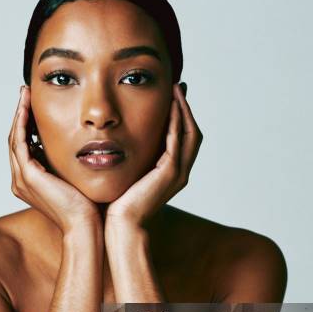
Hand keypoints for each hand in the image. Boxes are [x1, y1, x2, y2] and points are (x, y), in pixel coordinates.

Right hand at [9, 85, 101, 233]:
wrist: (85, 224)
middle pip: (15, 139)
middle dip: (20, 114)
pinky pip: (20, 143)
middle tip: (25, 92)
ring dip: (19, 114)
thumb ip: (67, 161)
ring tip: (25, 94)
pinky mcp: (29, 176)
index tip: (33, 103)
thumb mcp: (73, 176)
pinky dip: (21, 124)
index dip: (26, 123)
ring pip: (14, 138)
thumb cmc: (86, 205)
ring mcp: (22, 179)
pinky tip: (27, 108)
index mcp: (30, 181)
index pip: (24, 145)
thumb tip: (79, 143)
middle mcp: (21, 180)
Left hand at [105, 83, 202, 228]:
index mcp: (172, 172)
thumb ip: (133, 157)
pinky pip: (177, 143)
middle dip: (186, 108)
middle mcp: (180, 172)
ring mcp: (178, 174)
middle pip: (192, 132)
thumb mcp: (129, 173)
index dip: (181, 115)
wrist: (121, 225)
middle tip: (179, 86)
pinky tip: (170, 107)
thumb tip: (121, 140)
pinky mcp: (170, 174)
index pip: (184, 137)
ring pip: (190, 135)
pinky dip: (176, 123)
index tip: (174, 95)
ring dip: (183, 111)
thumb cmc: (120, 203)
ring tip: (176, 90)